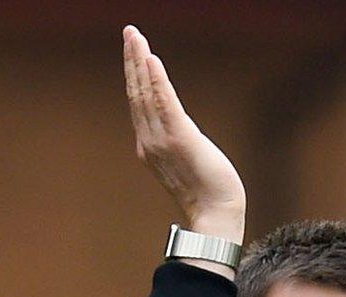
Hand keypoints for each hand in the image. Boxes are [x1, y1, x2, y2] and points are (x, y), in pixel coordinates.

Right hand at [123, 25, 244, 244]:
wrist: (216, 214)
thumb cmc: (207, 191)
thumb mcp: (185, 161)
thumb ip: (175, 140)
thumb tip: (178, 128)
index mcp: (148, 145)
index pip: (138, 102)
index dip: (134, 74)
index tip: (133, 50)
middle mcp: (149, 140)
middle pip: (136, 92)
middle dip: (132, 60)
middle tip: (129, 32)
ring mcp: (162, 140)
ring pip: (145, 93)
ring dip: (140, 62)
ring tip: (136, 37)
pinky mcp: (180, 138)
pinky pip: (164, 103)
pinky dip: (156, 80)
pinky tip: (151, 59)